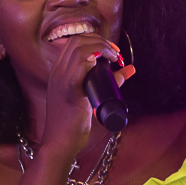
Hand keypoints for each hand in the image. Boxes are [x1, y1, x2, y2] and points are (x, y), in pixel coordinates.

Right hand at [41, 34, 133, 155]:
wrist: (59, 144)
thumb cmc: (72, 124)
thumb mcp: (88, 98)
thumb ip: (106, 82)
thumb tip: (128, 69)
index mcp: (58, 72)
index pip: (73, 42)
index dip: (94, 40)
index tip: (111, 50)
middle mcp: (57, 72)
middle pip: (77, 40)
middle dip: (100, 40)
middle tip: (116, 53)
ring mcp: (61, 80)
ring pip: (79, 48)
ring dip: (100, 47)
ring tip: (114, 56)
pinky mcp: (69, 91)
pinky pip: (80, 64)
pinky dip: (94, 57)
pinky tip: (106, 61)